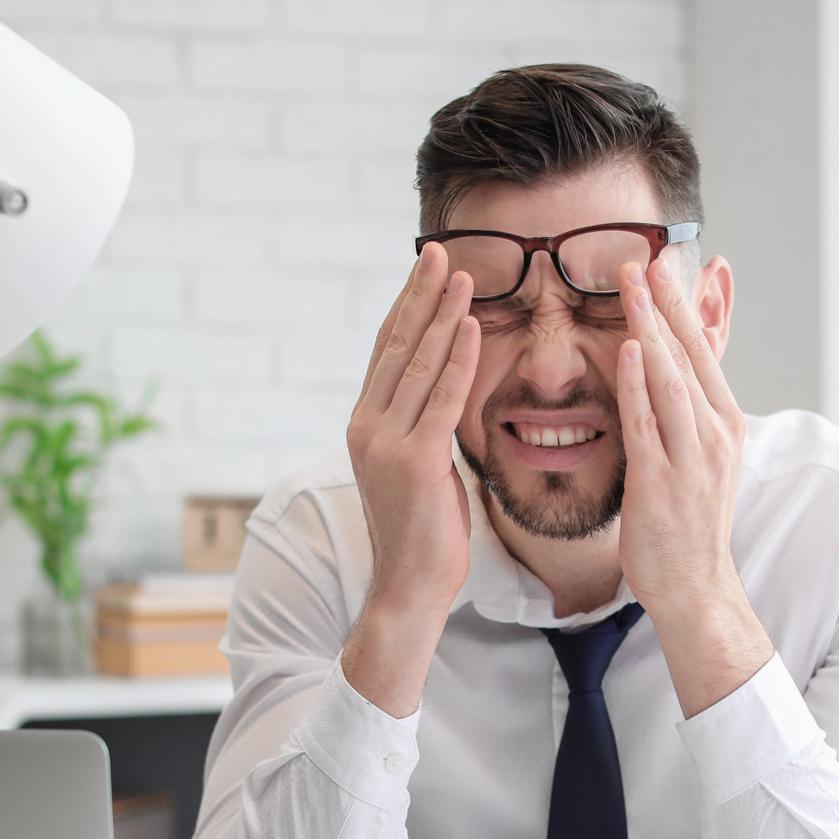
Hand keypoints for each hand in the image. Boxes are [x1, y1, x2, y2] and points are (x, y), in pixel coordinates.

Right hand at [340, 243, 481, 715]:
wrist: (408, 587)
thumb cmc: (423, 534)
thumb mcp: (418, 470)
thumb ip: (422, 429)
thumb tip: (441, 396)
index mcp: (366, 425)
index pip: (387, 352)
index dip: (406, 307)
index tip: (426, 269)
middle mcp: (368, 426)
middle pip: (396, 346)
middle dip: (420, 295)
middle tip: (439, 250)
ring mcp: (387, 443)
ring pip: (417, 365)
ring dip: (442, 316)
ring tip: (462, 275)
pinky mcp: (415, 462)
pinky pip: (440, 400)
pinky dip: (457, 360)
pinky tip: (472, 327)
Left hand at [614, 255, 773, 717]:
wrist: (694, 586)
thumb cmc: (688, 523)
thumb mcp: (697, 455)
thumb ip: (682, 407)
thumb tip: (666, 366)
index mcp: (723, 423)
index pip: (701, 351)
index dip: (681, 306)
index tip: (662, 263)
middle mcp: (714, 433)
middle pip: (687, 355)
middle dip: (665, 303)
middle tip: (642, 256)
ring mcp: (691, 457)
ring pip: (670, 379)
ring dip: (650, 328)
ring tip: (633, 285)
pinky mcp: (662, 482)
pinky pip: (649, 423)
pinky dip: (638, 384)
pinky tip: (626, 349)